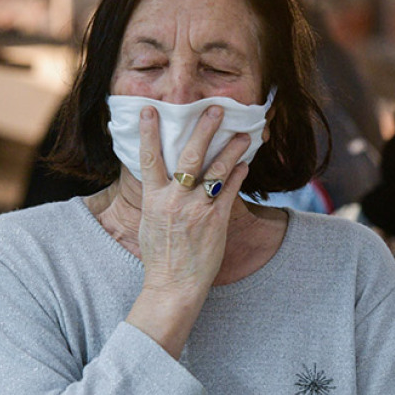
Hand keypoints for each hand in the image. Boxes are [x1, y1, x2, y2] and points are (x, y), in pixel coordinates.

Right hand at [135, 104, 250, 298]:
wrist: (173, 285)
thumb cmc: (160, 257)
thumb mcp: (149, 223)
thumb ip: (157, 199)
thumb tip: (159, 181)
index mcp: (154, 199)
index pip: (149, 158)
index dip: (149, 132)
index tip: (151, 110)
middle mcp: (175, 200)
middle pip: (189, 157)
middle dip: (203, 130)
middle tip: (215, 109)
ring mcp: (197, 210)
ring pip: (217, 171)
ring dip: (231, 150)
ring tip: (243, 134)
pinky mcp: (215, 221)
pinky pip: (230, 192)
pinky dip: (238, 175)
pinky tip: (245, 164)